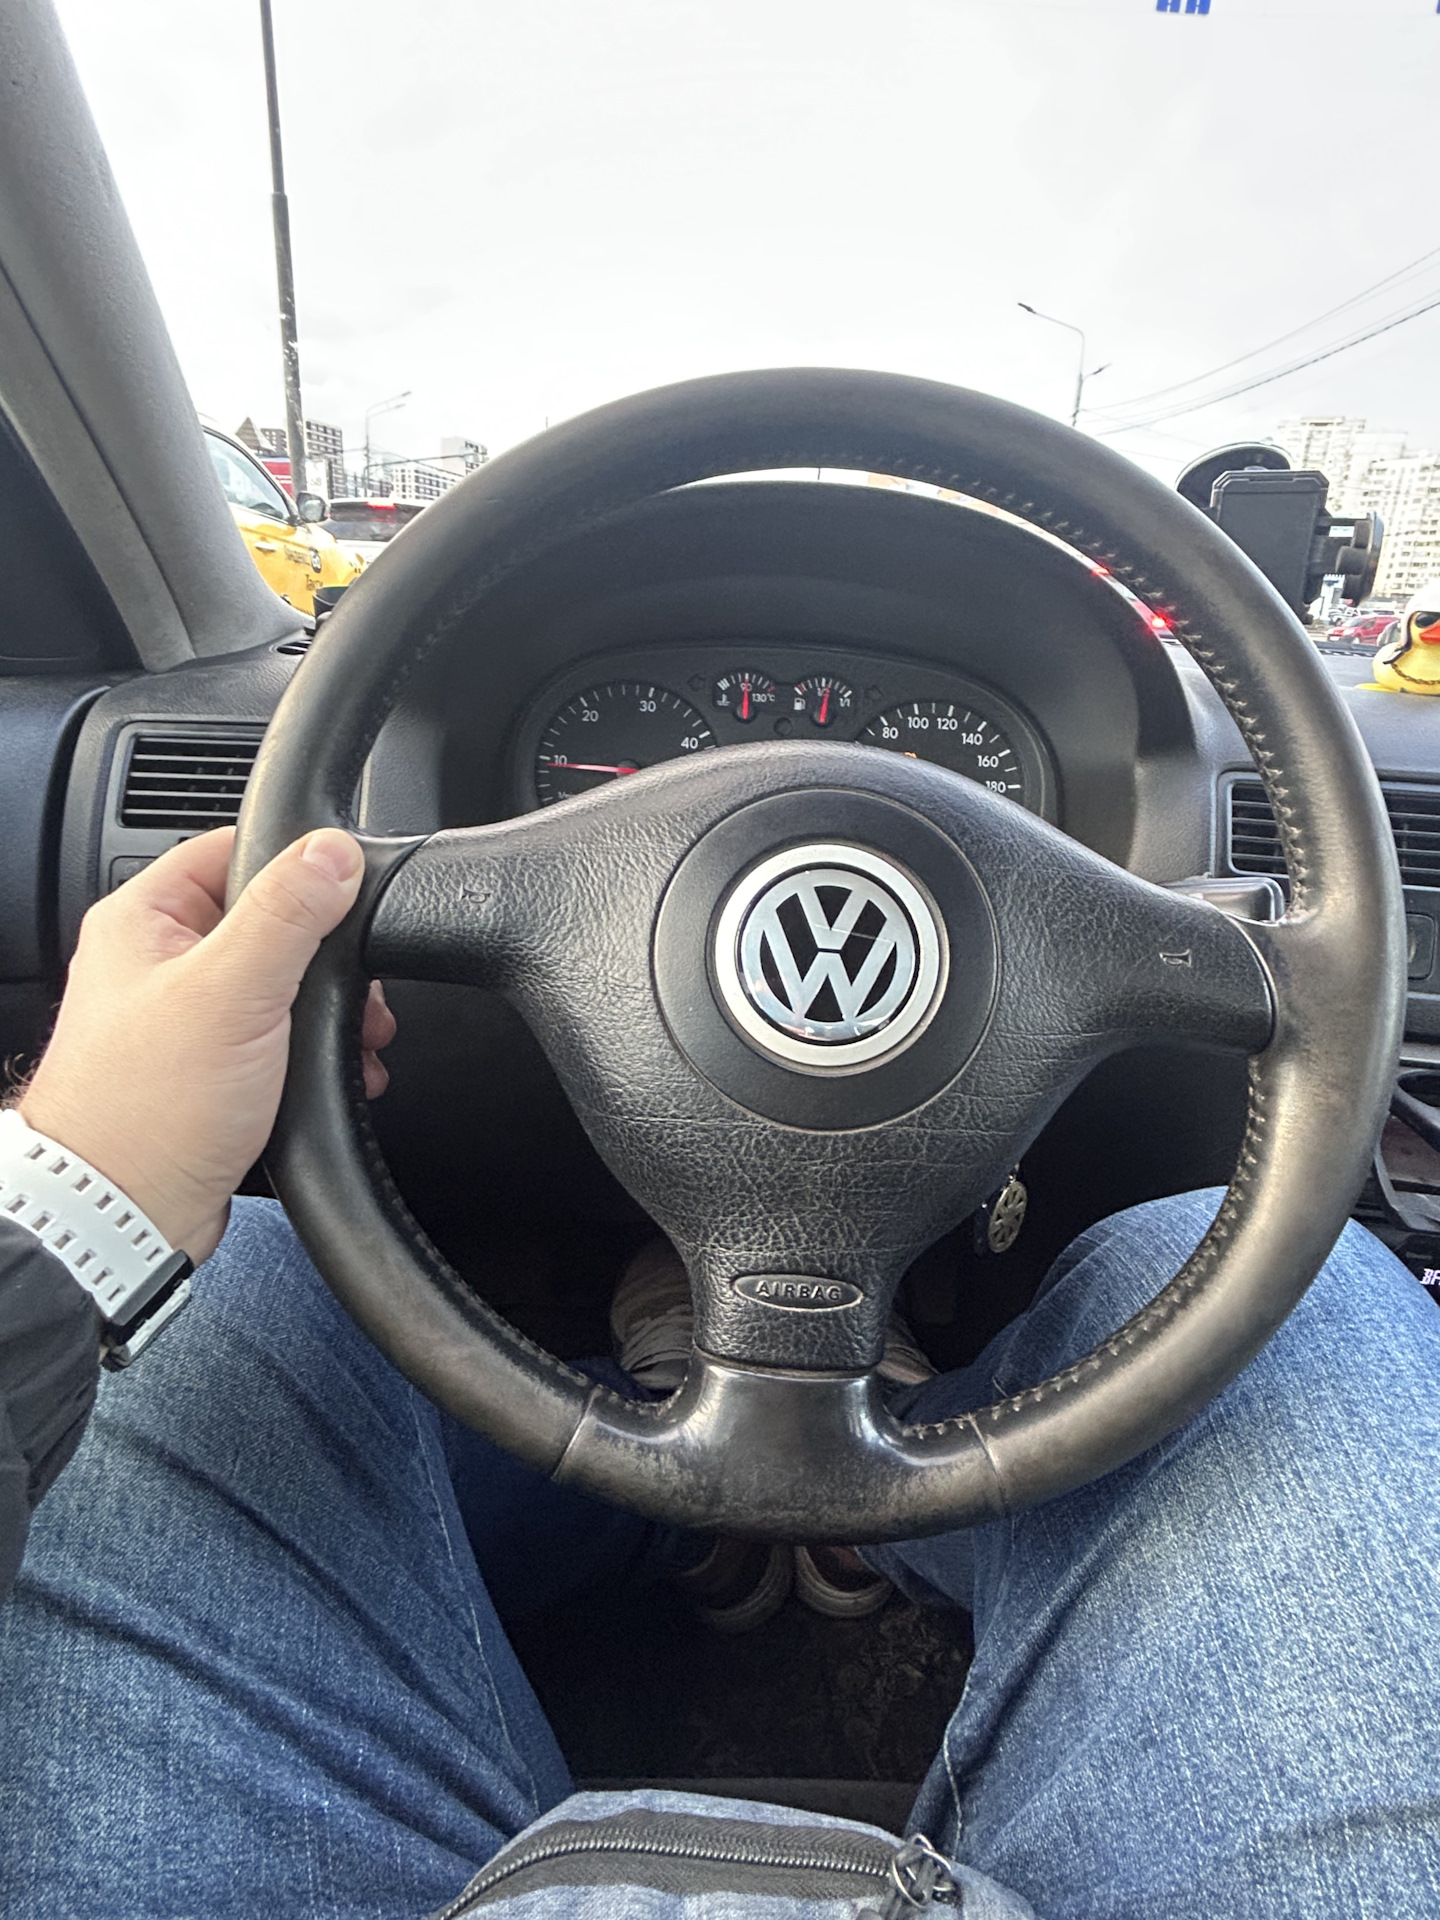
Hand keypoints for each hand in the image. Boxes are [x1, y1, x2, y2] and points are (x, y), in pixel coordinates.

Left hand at [17, 827, 395, 1263]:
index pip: (232, 849)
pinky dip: (313, 1049)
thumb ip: (287, 914)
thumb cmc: (150, 1110)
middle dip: (328, 956)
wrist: (124, 1214)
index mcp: (145, 919)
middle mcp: (156, 960)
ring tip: (361, 1039)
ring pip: (279, 982)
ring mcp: (180, 1016)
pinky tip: (340, 1073)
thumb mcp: (233, 992)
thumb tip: (333, 852)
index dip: (295, 865)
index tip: (345, 891)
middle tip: (358, 988)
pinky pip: (274, 1035)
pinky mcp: (204, 1067)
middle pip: (268, 920)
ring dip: (329, 1009)